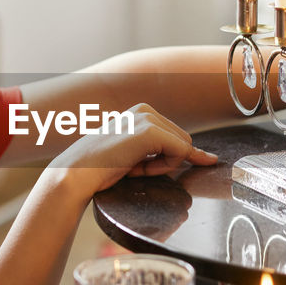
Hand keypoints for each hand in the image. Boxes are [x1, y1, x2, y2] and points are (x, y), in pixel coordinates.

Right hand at [45, 103, 217, 197]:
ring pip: (184, 148)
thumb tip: (209, 157)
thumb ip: (164, 151)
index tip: (133, 165)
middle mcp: (146, 110)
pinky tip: (136, 167)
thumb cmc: (101, 169)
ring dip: (162, 165)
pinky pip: (180, 153)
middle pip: (183, 143)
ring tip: (129, 165)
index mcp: (141, 112)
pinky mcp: (150, 131)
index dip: (160, 160)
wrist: (76, 174)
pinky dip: (163, 167)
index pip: (175, 139)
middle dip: (163, 162)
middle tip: (130, 166)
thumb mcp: (136, 154)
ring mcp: (148, 118)